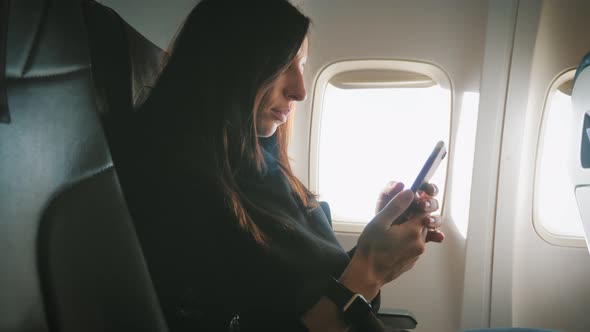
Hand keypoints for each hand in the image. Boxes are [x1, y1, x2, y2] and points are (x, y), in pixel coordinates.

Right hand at [339, 182, 442, 299]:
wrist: (368, 274)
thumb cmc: (371, 248)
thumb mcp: (380, 222)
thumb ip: (396, 206)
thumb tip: (409, 192)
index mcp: (413, 231)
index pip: (423, 211)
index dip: (415, 205)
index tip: (406, 204)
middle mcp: (419, 243)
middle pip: (423, 223)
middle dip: (412, 218)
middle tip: (396, 217)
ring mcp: (417, 254)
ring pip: (419, 235)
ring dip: (410, 230)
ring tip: (393, 230)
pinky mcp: (412, 261)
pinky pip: (414, 246)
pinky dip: (407, 241)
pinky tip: (393, 242)